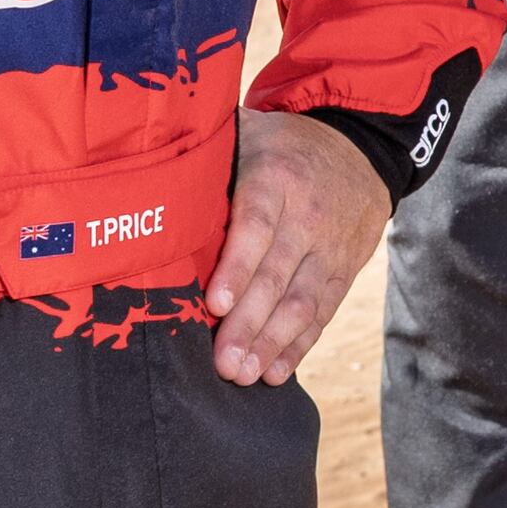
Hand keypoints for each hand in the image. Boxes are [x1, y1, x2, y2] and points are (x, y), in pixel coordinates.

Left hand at [207, 109, 390, 385]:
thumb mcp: (249, 132)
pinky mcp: (345, 269)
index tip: (214, 305)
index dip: (237, 268)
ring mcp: (331, 246)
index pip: (257, 225)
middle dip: (250, 323)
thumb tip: (143, 174)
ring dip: (274, 343)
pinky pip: (323, 311)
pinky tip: (276, 371)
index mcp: (277, 176)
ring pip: (304, 301)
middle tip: (224, 364)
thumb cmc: (282, 145)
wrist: (363, 147)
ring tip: (246, 375)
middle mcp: (309, 214)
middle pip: (278, 275)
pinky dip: (300, 344)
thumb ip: (208, 153)